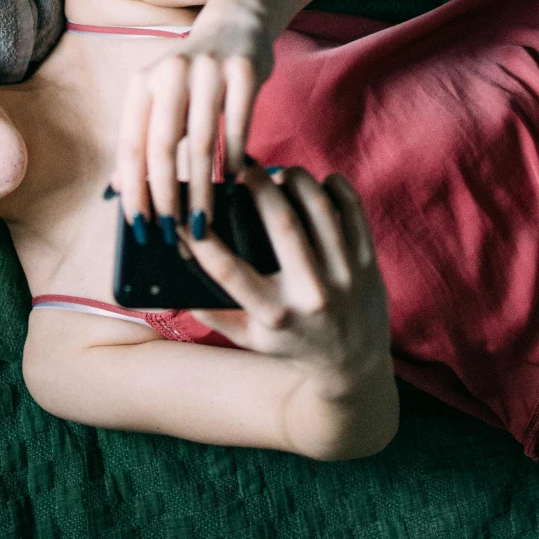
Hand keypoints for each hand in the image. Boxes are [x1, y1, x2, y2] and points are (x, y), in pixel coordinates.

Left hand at [115, 12, 271, 241]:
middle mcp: (170, 72)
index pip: (131, 143)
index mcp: (143, 82)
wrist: (237, 25)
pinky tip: (235, 186)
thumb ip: (141, 139)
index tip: (138, 225)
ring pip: (201, 141)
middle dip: (165, 195)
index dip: (132, 188)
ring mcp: (209, 69)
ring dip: (201, 189)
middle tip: (172, 231)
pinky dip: (236, 161)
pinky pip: (239, 127)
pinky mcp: (244, 70)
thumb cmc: (193, 76)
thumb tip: (117, 189)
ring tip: (204, 220)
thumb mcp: (160, 98)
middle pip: (162, 145)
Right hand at [186, 167, 393, 443]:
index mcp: (275, 315)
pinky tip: (319, 182)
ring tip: (281, 173)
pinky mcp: (369, 264)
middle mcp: (311, 295)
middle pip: (283, 224)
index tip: (189, 211)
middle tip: (244, 168)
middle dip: (259, 186)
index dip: (202, 238)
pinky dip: (336, 188)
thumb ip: (213, 313)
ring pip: (320, 209)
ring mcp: (345, 277)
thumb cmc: (293, 347)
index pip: (229, 270)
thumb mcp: (250, 339)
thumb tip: (169, 284)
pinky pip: (354, 212)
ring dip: (297, 180)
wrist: (354, 369)